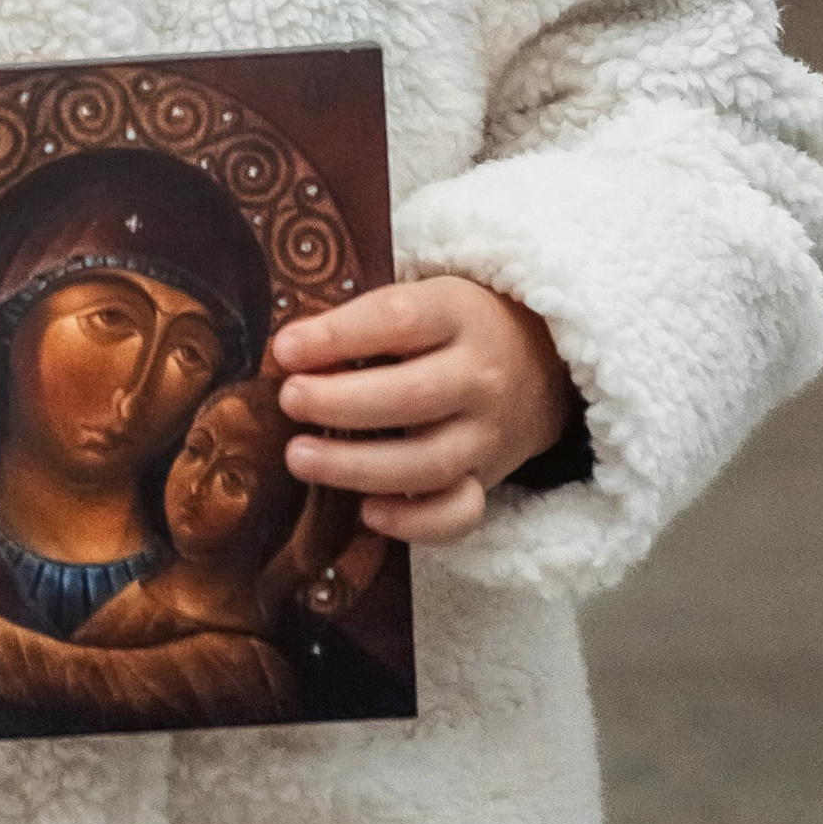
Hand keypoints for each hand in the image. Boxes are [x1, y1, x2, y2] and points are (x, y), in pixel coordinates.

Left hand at [270, 278, 572, 545]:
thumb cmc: (451, 329)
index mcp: (456, 314)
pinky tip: (367, 513)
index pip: (398, 320)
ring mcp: (487, 435)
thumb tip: (289, 352)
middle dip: (342, 402)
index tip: (285, 349)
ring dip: (357, 466)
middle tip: (290, 400)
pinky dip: (415, 522)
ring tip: (300, 456)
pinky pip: (459, 514)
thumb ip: (364, 323)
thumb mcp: (421, 301)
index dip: (337, 335)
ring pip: (429, 463)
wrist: (538, 364)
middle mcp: (478, 376)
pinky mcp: (488, 480)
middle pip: (413, 395)